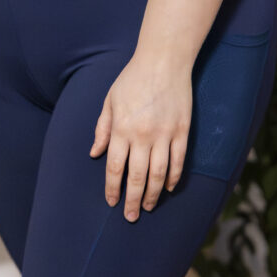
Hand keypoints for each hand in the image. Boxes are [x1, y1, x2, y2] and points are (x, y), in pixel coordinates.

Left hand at [89, 51, 192, 221]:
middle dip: (132, 200)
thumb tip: (95, 153)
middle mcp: (142, 135)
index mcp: (121, 128)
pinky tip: (169, 188)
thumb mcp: (110, 100)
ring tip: (148, 207)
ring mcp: (164, 134)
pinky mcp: (182, 131)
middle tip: (130, 216)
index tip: (112, 202)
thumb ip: (102, 128)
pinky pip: (178, 161)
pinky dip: (174, 178)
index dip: (113, 189)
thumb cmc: (132, 78)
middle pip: (137, 177)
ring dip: (153, 195)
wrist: (163, 60)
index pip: (115, 167)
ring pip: (159, 175)